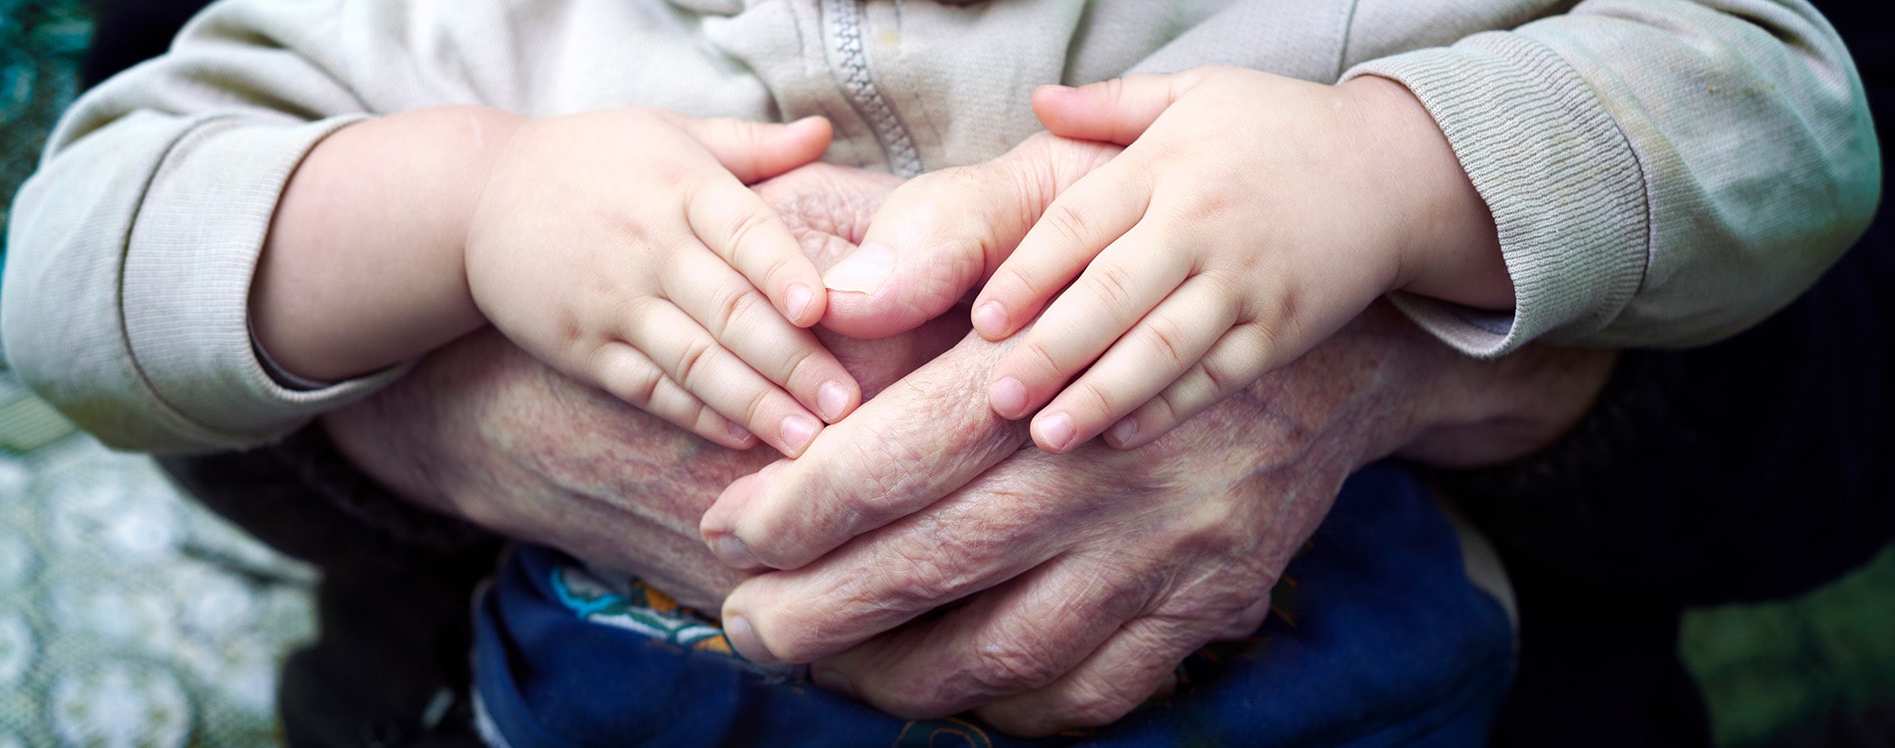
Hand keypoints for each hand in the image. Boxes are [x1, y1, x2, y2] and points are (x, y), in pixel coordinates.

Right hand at [466, 110, 858, 456]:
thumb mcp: (667, 132)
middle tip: (847, 405)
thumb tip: (826, 131)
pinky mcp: (582, 348)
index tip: (824, 309)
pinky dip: (695, 415)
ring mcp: (612, 302)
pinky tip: (741, 438)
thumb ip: (752, 145)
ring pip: (693, 360)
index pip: (742, 229)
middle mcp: (648, 245)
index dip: (783, 269)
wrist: (472, 200)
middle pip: (729, 308)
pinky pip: (646, 388)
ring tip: (807, 442)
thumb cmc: (592, 161)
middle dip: (792, 361)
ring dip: (753, 403)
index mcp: (681, 186)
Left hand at [705, 303, 1613, 734]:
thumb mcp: (1062, 201)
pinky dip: (1012, 707)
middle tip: (747, 625)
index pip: (897, 456)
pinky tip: (956, 690)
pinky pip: (1095, 692)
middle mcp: (1110, 471)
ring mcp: (1166, 552)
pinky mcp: (1208, 606)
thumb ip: (947, 237)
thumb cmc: (1155, 275)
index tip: (730, 528)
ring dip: (895, 677)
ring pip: (1004, 651)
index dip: (798, 505)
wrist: (1335, 352)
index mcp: (1057, 370)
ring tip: (827, 663)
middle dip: (817, 612)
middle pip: (933, 567)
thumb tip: (839, 303)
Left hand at [973, 67, 1509, 453]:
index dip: (1026, 275)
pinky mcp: (1283, 329)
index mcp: (1168, 166)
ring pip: (1163, 348)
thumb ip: (1113, 105)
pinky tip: (1121, 436)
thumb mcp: (1199, 92)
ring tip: (1048, 435)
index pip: (1080, 224)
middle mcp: (1202, 226)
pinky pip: (1218, 378)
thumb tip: (1038, 101)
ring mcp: (1246, 283)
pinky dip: (1170, 409)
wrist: (1399, 169)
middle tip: (993, 399)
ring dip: (1101, 395)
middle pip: (1112, 296)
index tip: (980, 322)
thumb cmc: (1281, 129)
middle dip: (1049, 352)